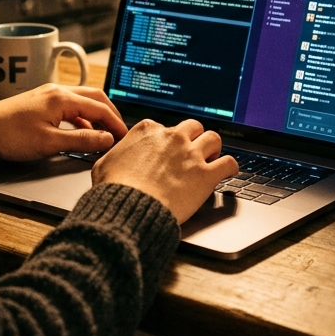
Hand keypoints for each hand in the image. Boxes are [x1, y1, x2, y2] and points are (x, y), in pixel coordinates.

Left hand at [0, 85, 126, 161]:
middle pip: (95, 98)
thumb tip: (106, 140)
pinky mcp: (41, 101)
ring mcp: (48, 94)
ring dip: (96, 116)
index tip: (125, 137)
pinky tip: (82, 132)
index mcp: (62, 98)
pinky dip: (81, 118)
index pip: (100, 108)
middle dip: (110, 114)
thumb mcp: (50, 143)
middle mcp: (58, 90)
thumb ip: (82, 141)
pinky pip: (69, 106)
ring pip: (82, 101)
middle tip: (120, 131)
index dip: (116, 124)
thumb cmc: (10, 136)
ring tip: (104, 133)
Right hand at [90, 119, 239, 224]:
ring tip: (210, 159)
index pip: (165, 127)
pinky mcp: (206, 174)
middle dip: (193, 138)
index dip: (166, 140)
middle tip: (191, 152)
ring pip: (214, 138)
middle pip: (193, 127)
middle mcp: (172, 137)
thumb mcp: (104, 163)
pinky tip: (226, 172)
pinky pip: (229, 163)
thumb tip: (114, 156)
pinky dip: (230, 167)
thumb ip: (116, 154)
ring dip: (213, 148)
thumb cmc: (114, 189)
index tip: (166, 151)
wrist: (130, 208)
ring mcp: (191, 154)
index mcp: (148, 131)